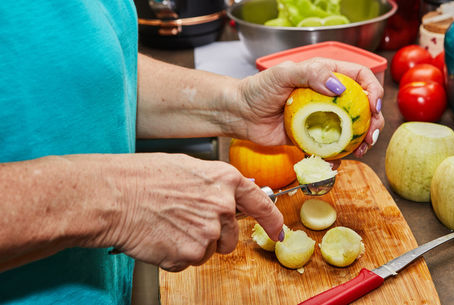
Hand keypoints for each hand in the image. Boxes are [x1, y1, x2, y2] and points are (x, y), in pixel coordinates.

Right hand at [96, 153, 282, 271]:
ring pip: (209, 250)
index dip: (272, 221)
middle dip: (215, 234)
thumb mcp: (188, 168)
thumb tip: (228, 196)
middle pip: (231, 235)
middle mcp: (222, 207)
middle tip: (186, 222)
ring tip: (168, 226)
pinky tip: (160, 237)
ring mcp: (208, 233)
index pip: (260, 204)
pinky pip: (189, 261)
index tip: (278, 231)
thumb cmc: (142, 177)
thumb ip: (215, 184)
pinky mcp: (190, 254)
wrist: (114, 196)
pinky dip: (175, 254)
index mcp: (225, 181)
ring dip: (193, 244)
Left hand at [234, 57, 383, 156]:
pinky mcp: (312, 137)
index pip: (360, 77)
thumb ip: (310, 74)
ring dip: (361, 141)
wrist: (240, 114)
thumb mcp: (282, 74)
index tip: (373, 106)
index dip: (372, 89)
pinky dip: (338, 156)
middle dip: (373, 121)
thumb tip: (339, 87)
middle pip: (363, 106)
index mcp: (325, 74)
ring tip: (361, 151)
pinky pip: (331, 147)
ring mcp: (321, 118)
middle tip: (371, 135)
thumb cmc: (257, 89)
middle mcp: (328, 96)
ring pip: (351, 129)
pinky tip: (338, 161)